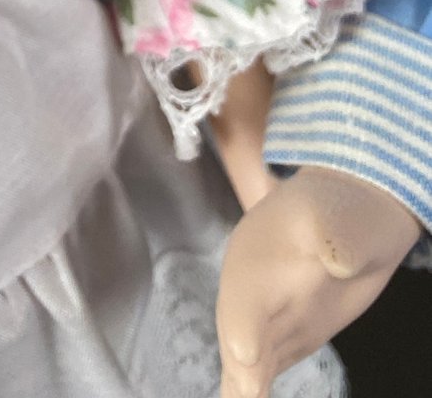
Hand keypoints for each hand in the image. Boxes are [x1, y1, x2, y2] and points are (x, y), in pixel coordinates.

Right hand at [216, 165, 420, 396]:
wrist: (350, 216)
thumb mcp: (341, 215)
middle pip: (238, 332)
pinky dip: (252, 388)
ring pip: (244, 356)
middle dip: (240, 366)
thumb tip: (338, 261)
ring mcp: (265, 317)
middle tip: (247, 392)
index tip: (247, 354)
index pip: (247, 294)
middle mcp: (252, 290)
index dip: (245, 325)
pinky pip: (261, 367)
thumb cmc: (344, 210)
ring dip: (242, 382)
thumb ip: (337, 235)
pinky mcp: (281, 338)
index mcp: (257, 255)